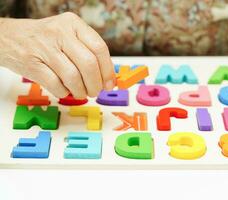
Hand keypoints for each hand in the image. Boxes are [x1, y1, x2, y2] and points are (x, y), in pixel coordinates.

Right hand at [0, 12, 114, 98]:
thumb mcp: (68, 35)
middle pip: (88, 64)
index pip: (99, 48)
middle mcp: (59, 32)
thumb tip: (109, 78)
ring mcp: (44, 48)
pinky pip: (56, 85)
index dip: (108, 70)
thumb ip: (88, 52)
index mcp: (73, 23)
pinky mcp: (32, 64)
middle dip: (96, 84)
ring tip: (81, 92)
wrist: (9, 37)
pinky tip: (65, 90)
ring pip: (73, 77)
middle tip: (95, 91)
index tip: (110, 84)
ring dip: (81, 91)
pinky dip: (64, 92)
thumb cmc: (45, 39)